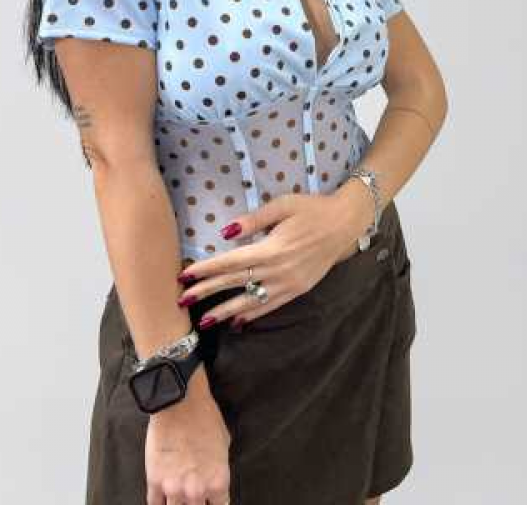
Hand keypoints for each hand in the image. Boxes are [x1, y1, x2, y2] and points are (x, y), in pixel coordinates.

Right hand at [145, 367, 231, 503]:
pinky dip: (159, 503)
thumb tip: (213, 477)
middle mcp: (197, 490)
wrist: (178, 400)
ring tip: (178, 495)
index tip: (209, 500)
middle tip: (192, 495)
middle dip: (196, 504)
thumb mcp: (224, 443)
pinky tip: (162, 499)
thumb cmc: (203, 416)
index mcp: (218, 482)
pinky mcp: (155, 481)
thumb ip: (218, 467)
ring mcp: (174, 488)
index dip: (214, 504)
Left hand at [176, 192, 361, 328]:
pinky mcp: (298, 290)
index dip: (206, 270)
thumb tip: (225, 231)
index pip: (231, 262)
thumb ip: (253, 220)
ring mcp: (289, 284)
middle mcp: (279, 271)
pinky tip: (237, 321)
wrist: (345, 224)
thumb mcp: (282, 205)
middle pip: (236, 282)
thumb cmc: (312, 209)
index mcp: (272, 249)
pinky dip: (252, 314)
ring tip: (204, 321)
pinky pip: (270, 306)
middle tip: (182, 300)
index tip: (185, 276)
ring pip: (251, 301)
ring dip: (226, 311)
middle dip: (208, 292)